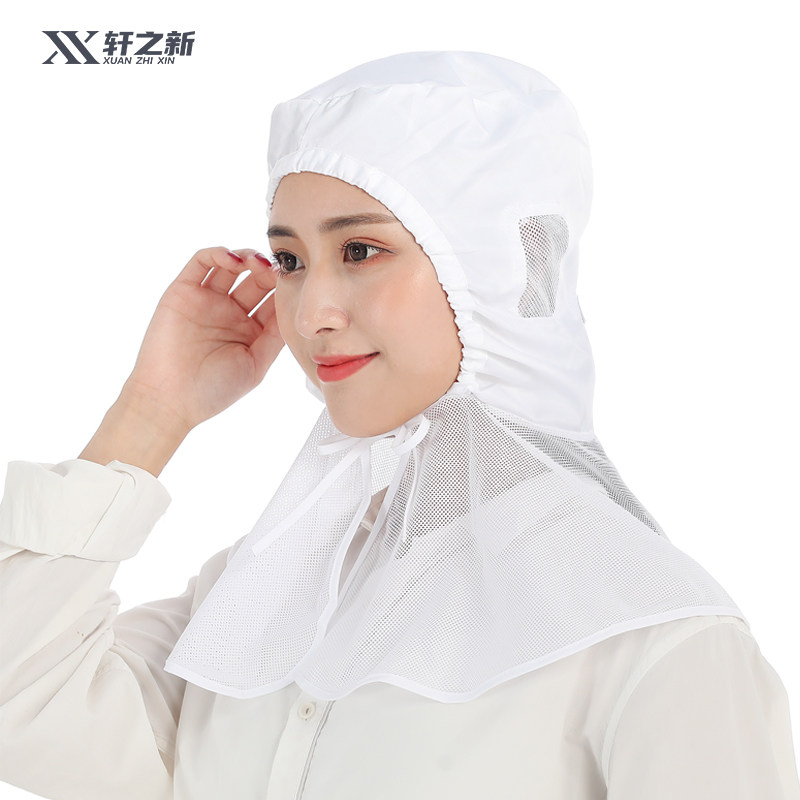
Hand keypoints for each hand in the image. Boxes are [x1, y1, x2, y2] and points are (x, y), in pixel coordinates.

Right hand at [121, 246, 283, 432]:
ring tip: (257, 264)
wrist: (170, 399)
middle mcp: (229, 312)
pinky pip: (201, 262)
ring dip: (247, 258)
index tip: (296, 283)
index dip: (284, 288)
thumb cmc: (213, 390)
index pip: (272, 299)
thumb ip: (274, 337)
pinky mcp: (183, 291)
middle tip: (277, 270)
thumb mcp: (255, 364)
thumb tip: (293, 309)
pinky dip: (218, 254)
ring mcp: (206, 300)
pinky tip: (234, 260)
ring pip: (230, 266)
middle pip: (254, 279)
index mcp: (250, 330)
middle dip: (268, 270)